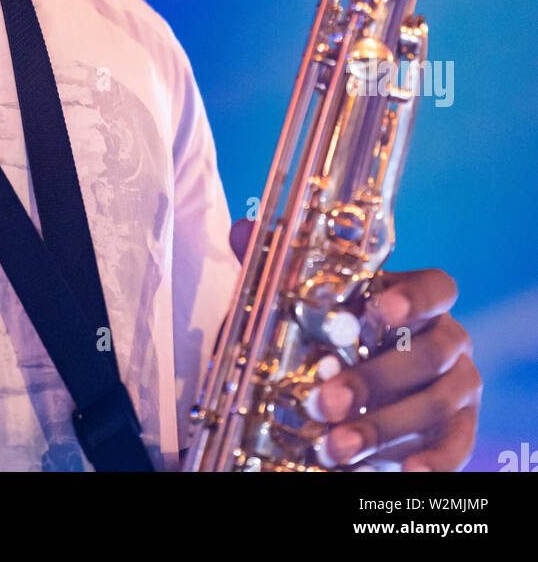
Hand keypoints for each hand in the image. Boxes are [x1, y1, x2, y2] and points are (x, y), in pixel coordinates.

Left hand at [229, 220, 481, 471]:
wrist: (362, 400)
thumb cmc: (339, 345)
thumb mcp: (310, 312)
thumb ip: (283, 272)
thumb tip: (242, 229)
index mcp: (418, 303)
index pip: (437, 287)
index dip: (414, 297)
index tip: (378, 310)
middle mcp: (447, 340)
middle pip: (427, 353)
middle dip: (372, 379)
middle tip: (322, 401)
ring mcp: (459, 388)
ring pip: (435, 403)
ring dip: (382, 427)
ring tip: (334, 446)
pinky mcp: (462, 431)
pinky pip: (458, 447)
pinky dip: (434, 462)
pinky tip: (403, 474)